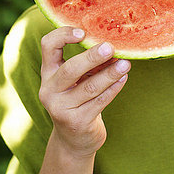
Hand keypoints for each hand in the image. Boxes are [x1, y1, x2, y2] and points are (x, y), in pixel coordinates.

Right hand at [39, 27, 129, 157]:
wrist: (74, 141)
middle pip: (70, 69)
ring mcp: (61, 108)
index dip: (63, 35)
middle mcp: (50, 90)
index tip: (83, 32)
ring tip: (125, 64)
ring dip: (110, 73)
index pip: (48, 46)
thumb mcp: (77, 80)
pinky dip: (113, 89)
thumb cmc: (79, 100)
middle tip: (110, 47)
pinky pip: (99, 102)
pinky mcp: (76, 122)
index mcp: (48, 73)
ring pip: (89, 87)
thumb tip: (113, 45)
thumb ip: (89, 64)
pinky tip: (123, 79)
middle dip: (92, 57)